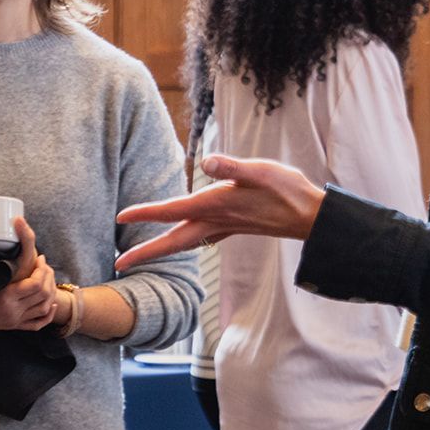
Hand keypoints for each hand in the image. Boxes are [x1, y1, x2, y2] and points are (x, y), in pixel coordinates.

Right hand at [0, 217, 58, 333]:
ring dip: (51, 292)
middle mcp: (12, 310)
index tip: (40, 258)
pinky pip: (38, 324)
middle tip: (45, 265)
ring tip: (47, 278)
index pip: (35, 284)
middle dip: (48, 276)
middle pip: (43, 294)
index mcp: (4, 297)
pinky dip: (48, 315)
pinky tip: (50, 304)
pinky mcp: (14, 328)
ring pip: (44, 308)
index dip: (42, 269)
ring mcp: (15, 321)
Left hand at [114, 154, 324, 271]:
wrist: (310, 216)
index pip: (174, 210)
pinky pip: (201, 238)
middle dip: (146, 252)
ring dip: (161, 250)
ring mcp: (225, 227)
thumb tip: (206, 164)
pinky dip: (184, 242)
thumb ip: (232, 167)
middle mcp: (217, 220)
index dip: (147, 213)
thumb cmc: (287, 190)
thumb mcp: (260, 171)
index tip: (120, 217)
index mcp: (217, 205)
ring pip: (185, 242)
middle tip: (119, 265)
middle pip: (173, 240)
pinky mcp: (234, 227)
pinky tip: (184, 239)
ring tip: (140, 256)